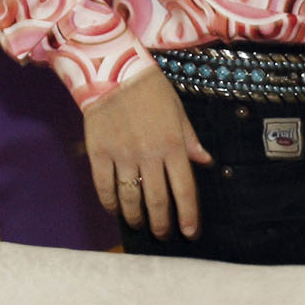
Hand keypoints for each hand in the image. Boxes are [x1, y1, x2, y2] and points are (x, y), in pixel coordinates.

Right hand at [84, 64, 212, 239]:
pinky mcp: (99, 153)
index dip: (188, 215)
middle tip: (162, 235)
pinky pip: (104, 187)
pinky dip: (110, 203)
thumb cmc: (150, 89)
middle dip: (161, 224)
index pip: (185, 189)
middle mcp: (149, 155)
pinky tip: (115, 210)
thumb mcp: (178, 110)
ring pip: (130, 198)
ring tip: (139, 224)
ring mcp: (122, 156)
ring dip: (136, 217)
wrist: (112, 70)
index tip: (189, 233)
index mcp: (173, 145)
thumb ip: (190, 139)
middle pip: (158, 201)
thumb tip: (205, 162)